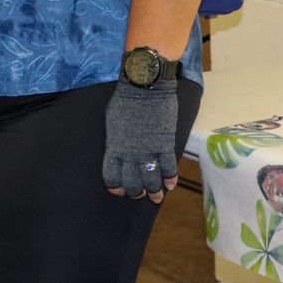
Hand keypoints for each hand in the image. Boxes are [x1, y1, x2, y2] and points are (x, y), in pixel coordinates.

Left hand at [102, 78, 177, 203]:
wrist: (146, 86)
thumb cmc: (126, 99)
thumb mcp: (112, 122)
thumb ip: (116, 140)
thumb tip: (118, 150)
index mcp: (114, 148)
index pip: (112, 177)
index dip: (116, 187)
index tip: (120, 190)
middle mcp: (130, 154)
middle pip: (132, 183)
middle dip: (136, 192)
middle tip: (141, 194)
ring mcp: (148, 151)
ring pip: (151, 180)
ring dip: (154, 191)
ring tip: (157, 196)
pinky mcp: (165, 145)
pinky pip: (168, 168)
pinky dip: (170, 179)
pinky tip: (170, 184)